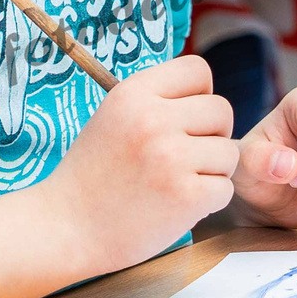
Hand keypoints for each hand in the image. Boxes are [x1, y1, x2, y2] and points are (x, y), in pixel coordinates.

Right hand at [43, 53, 236, 268]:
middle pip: (222, 110)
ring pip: (229, 152)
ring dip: (212, 171)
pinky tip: (178, 205)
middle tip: (184, 157)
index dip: (199, 95)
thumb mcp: (114, 117)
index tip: (184, 119)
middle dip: (211, 135)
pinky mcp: (187, 195)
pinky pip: (225, 188)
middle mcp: (153, 119)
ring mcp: (171, 157)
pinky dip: (209, 201)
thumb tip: (205, 94)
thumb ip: (156, 101)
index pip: (197, 70)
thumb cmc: (94, 175)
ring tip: (176, 183)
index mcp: (133, 93)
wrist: (67, 228)